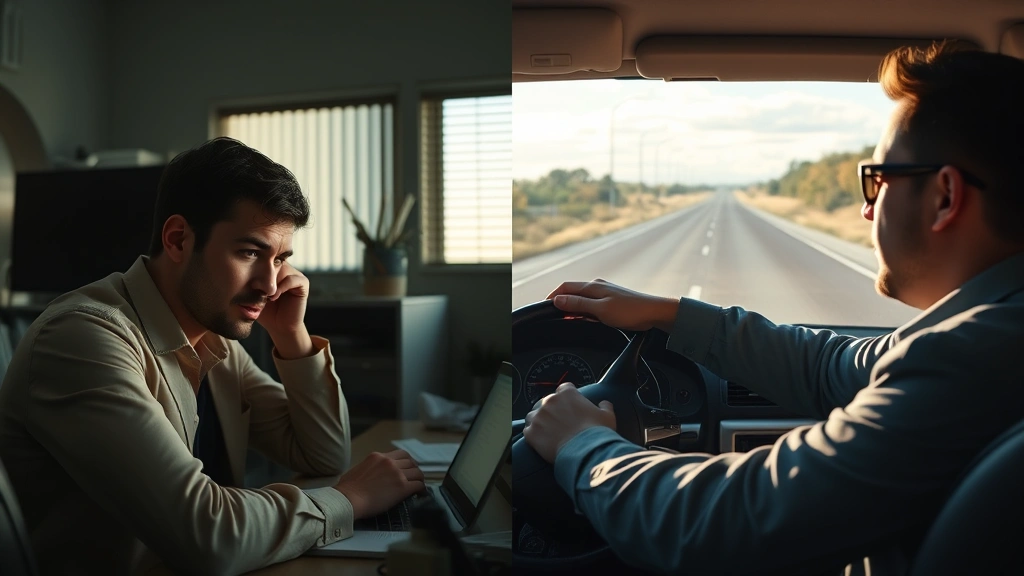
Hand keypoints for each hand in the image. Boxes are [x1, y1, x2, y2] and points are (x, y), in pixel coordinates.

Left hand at [256, 262, 313, 358]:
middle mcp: (285, 269)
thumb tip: (235, 268)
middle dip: (262, 273)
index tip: (247, 280)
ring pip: (281, 268)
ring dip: (271, 281)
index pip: (264, 258)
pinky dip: (281, 287)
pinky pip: (291, 279)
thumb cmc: (265, 311)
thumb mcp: (253, 293)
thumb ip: (249, 281)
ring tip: (264, 294)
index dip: (255, 266)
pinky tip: (274, 297)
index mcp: (273, 269)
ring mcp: (295, 275)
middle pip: (273, 261)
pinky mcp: (303, 283)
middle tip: (254, 287)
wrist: (279, 327)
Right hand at [333, 450, 425, 518]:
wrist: (348, 499)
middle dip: (414, 469)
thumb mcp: (359, 469)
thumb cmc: (347, 489)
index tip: (407, 468)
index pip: (400, 454)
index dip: (407, 461)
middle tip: (415, 477)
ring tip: (419, 486)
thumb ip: (371, 468)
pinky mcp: (402, 487)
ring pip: (417, 472)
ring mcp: (397, 474)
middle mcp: (389, 462)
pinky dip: (421, 489)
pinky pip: (418, 485)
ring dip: (419, 479)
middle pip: (411, 462)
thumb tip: (373, 475)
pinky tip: (420, 493)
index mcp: (378, 456)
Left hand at [523, 382, 616, 463]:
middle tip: (561, 423)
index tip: (571, 406)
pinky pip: (528, 431)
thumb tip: (604, 404)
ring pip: (534, 415)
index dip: (568, 398)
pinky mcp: (531, 432)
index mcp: (567, 394)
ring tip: (548, 432)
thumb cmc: (597, 433)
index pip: (564, 389)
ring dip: (540, 421)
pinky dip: (533, 435)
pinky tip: (542, 442)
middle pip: (547, 402)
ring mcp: (538, 417)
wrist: (585, 452)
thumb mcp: (607, 416)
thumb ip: (605, 406)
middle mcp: (549, 401)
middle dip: (552, 410)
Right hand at [546, 278, 679, 332]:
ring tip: (567, 321)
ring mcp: (604, 293)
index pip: (564, 287)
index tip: (543, 308)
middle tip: (553, 318)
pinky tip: (585, 321)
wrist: (655, 313)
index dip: (552, 297)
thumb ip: (578, 304)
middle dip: (561, 303)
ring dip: (572, 309)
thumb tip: (557, 300)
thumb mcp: (600, 309)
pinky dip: (583, 312)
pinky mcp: (611, 302)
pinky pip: (590, 305)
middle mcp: (597, 286)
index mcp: (592, 286)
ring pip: (581, 299)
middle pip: (571, 292)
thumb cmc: (630, 311)